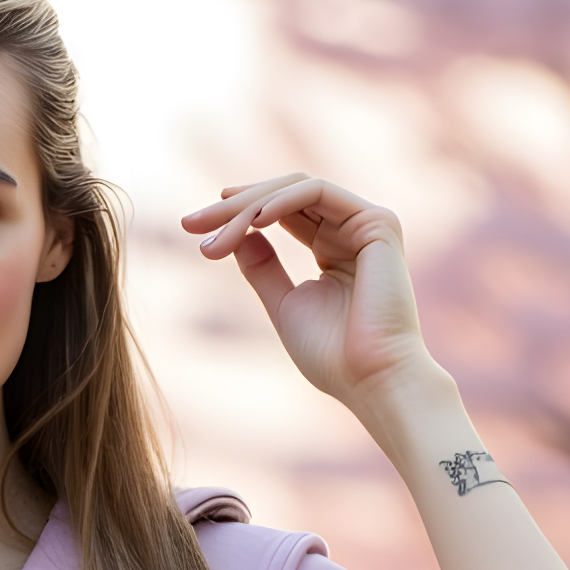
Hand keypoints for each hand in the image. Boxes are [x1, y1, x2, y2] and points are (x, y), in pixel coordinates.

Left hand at [182, 174, 436, 410]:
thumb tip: (238, 234)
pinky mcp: (378, 222)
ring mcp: (367, 224)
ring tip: (215, 233)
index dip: (238, 214)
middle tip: (191, 223)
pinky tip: (254, 221)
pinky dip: (282, 201)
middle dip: (234, 207)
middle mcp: (351, 231)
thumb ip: (263, 268)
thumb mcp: (284, 305)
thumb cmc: (333, 355)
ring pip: (297, 189)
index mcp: (334, 250)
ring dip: (250, 206)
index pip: (281, 215)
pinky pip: (319, 192)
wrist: (372, 379)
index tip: (194, 228)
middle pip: (285, 197)